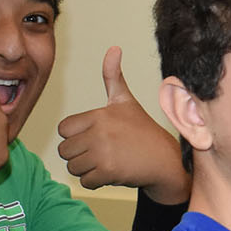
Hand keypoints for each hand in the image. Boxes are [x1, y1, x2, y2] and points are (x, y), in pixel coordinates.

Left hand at [56, 46, 190, 203]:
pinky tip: (111, 173)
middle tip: (100, 153)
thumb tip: (114, 47)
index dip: (76, 136)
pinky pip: (85, 181)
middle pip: (65, 151)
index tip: (94, 137)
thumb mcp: (126, 101)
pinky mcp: (108, 171)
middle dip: (79, 155)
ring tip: (106, 162)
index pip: (64, 130)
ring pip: (73, 167)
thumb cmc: (142, 131)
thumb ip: (113, 76)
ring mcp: (103, 152)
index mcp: (98, 114)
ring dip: (86, 169)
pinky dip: (95, 182)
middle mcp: (99, 131)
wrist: (165, 160)